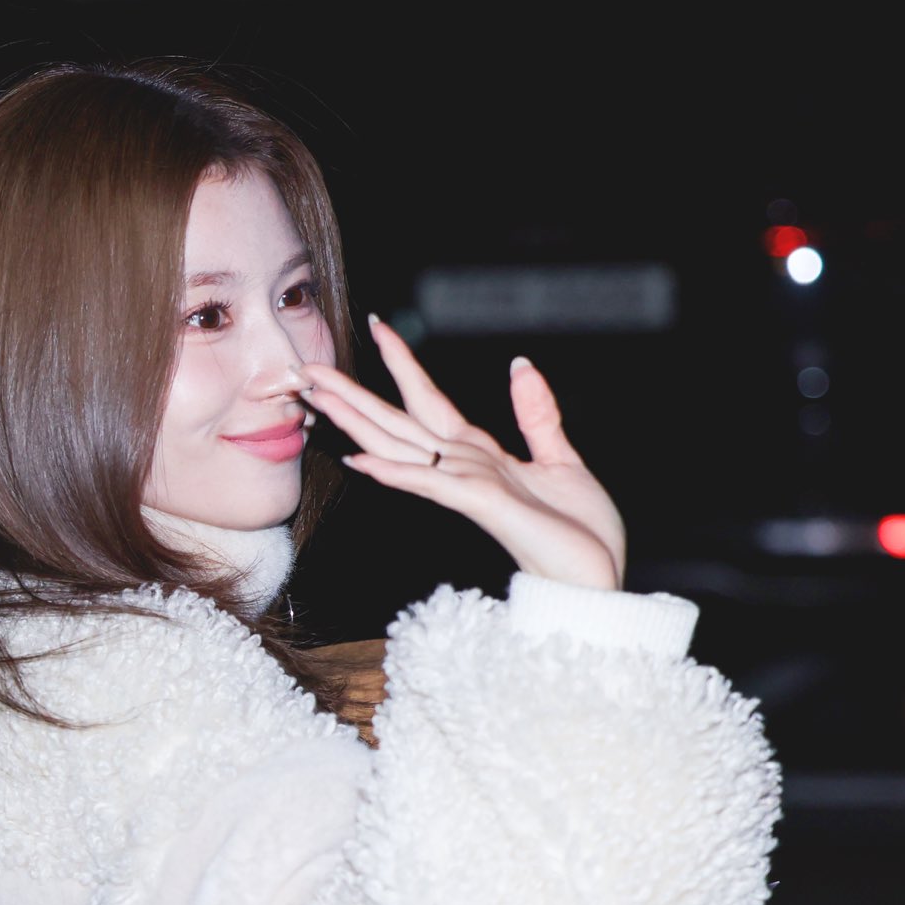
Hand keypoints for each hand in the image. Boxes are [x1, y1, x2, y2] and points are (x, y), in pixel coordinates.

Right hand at [302, 316, 626, 589]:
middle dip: (352, 394)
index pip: (428, 400)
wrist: (595, 579)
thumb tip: (519, 363)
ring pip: (398, 446)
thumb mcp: (560, 458)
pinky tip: (359, 458)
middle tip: (309, 369)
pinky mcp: (481, 504)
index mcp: (479, 455)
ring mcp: (466, 486)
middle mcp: (462, 468)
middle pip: (395, 423)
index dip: (402, 363)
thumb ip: (535, 414)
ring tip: (317, 397)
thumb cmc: (579, 533)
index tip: (380, 325)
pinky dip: (393, 471)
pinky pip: (429, 482)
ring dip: (355, 421)